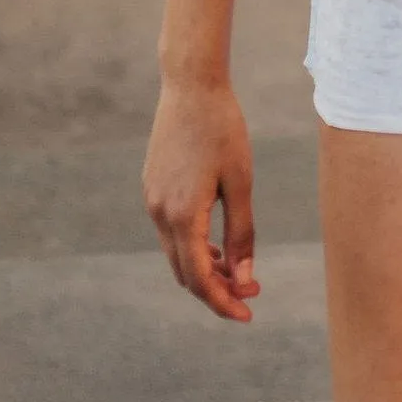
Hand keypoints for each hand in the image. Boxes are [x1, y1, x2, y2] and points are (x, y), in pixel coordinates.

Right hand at [143, 76, 259, 321]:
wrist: (191, 86)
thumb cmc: (223, 129)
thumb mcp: (240, 182)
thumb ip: (241, 233)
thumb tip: (244, 279)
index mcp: (182, 214)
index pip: (199, 278)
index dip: (222, 302)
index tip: (248, 315)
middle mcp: (159, 213)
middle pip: (184, 272)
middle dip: (215, 290)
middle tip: (250, 296)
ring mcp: (152, 200)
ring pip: (176, 253)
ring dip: (204, 269)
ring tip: (237, 273)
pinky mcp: (152, 188)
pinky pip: (171, 232)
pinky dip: (193, 247)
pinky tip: (216, 245)